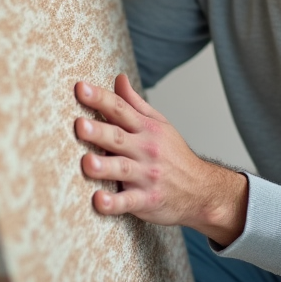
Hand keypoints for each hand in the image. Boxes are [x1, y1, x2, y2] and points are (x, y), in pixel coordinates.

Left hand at [74, 74, 247, 246]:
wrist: (201, 190)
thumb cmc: (174, 155)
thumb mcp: (159, 124)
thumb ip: (135, 103)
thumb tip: (118, 78)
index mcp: (146, 129)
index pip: (120, 109)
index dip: (100, 98)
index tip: (80, 88)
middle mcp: (146, 149)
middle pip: (118, 137)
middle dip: (98, 131)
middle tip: (79, 125)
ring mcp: (147, 176)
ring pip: (122, 169)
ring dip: (104, 166)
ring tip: (87, 163)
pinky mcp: (147, 200)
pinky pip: (129, 202)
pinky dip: (114, 203)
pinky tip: (99, 202)